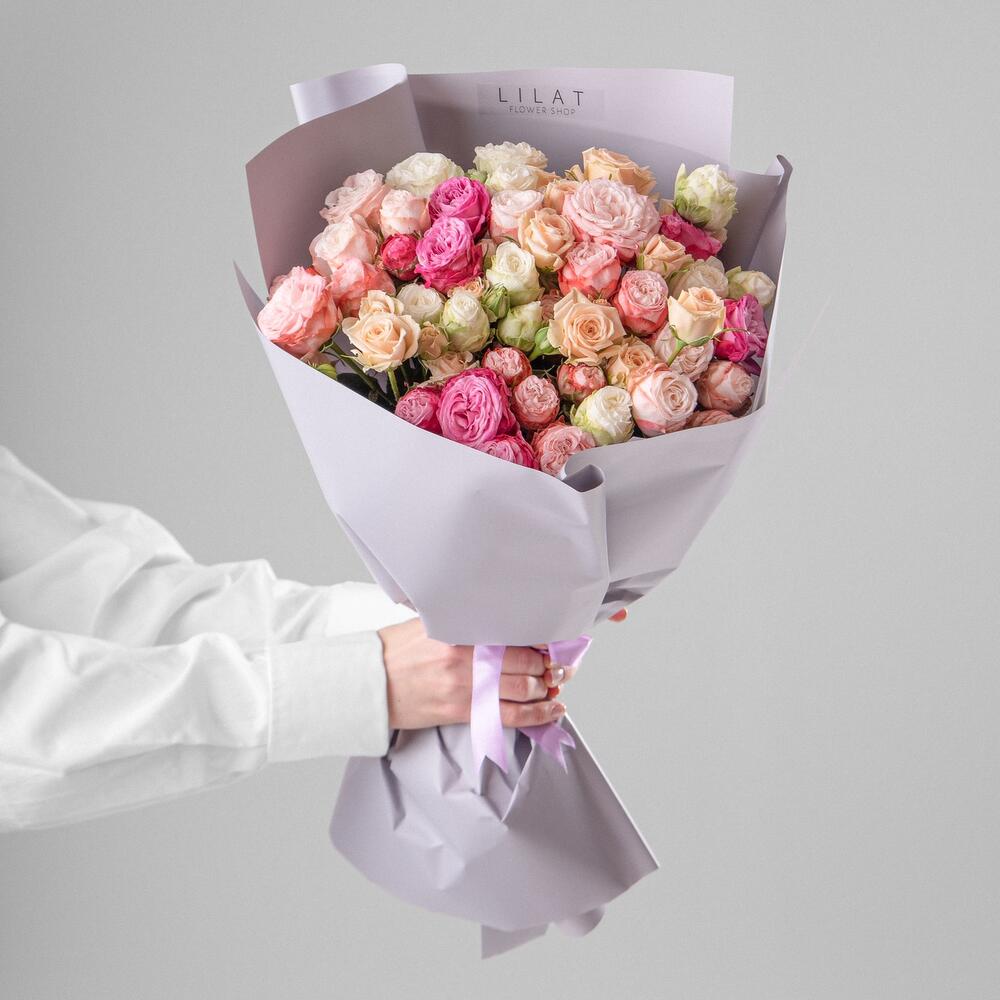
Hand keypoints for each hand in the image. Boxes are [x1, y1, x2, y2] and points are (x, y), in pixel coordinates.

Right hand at [379, 618, 568, 730]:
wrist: (369, 683)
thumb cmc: (395, 651)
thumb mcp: (429, 624)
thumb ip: (464, 623)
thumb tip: (501, 626)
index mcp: (459, 632)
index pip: (513, 634)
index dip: (539, 640)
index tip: (551, 642)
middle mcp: (466, 659)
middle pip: (525, 662)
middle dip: (548, 665)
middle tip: (559, 665)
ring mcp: (466, 688)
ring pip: (523, 690)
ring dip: (547, 689)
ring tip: (556, 686)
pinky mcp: (462, 712)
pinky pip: (510, 716)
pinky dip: (536, 714)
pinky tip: (551, 710)